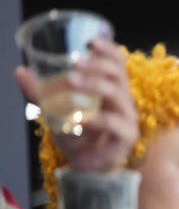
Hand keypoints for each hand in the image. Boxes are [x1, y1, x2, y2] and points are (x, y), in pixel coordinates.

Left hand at [16, 38, 137, 172]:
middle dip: (99, 64)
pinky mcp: (127, 136)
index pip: (118, 63)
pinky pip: (113, 123)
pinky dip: (95, 120)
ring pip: (117, 95)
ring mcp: (128, 118)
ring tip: (72, 81)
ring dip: (95, 85)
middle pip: (119, 74)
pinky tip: (77, 120)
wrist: (87, 167)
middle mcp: (123, 100)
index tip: (91, 41)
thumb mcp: (55, 111)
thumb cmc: (77, 135)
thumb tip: (21, 71)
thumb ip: (40, 93)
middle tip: (76, 61)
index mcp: (112, 89)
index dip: (109, 50)